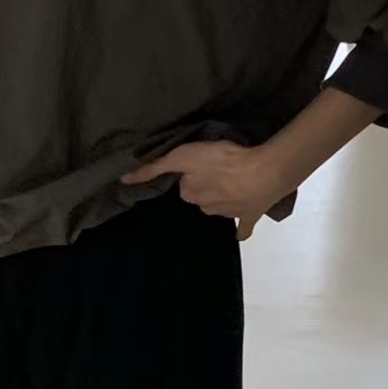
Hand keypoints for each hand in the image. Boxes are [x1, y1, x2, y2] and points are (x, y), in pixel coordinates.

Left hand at [122, 141, 288, 240]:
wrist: (262, 174)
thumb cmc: (222, 161)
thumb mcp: (183, 156)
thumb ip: (155, 167)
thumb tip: (124, 180)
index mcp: (191, 194)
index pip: (185, 185)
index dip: (190, 173)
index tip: (198, 164)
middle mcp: (206, 208)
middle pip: (201, 197)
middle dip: (205, 187)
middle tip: (217, 170)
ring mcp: (229, 215)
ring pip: (219, 208)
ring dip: (222, 199)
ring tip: (234, 183)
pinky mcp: (250, 216)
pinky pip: (243, 228)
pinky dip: (241, 229)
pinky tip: (240, 231)